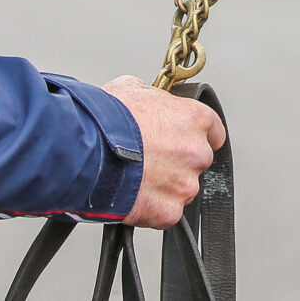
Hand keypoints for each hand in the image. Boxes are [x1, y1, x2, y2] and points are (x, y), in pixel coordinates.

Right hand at [101, 75, 226, 227]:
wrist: (86, 153)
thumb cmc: (107, 119)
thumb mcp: (131, 89)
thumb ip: (152, 97)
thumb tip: (148, 99)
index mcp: (195, 119)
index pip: (213, 131)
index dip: (194, 135)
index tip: (183, 140)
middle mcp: (197, 153)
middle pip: (196, 161)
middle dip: (177, 161)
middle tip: (150, 159)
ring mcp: (185, 185)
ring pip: (181, 188)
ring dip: (164, 185)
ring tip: (136, 177)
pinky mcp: (168, 212)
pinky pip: (165, 211)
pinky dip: (152, 207)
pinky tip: (133, 194)